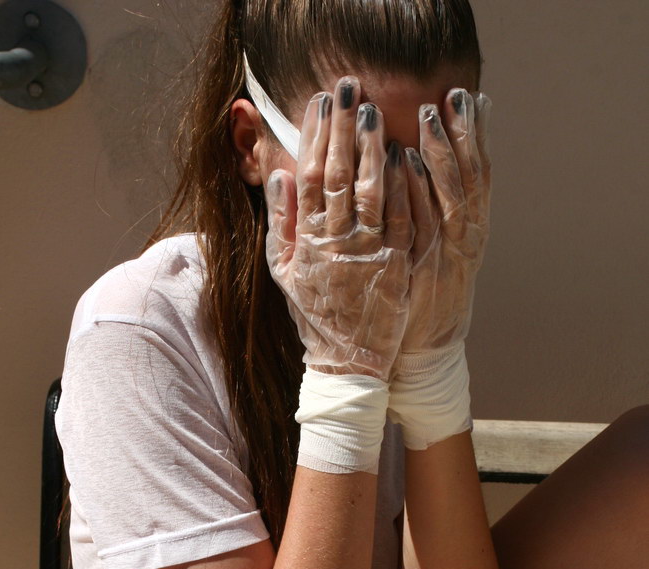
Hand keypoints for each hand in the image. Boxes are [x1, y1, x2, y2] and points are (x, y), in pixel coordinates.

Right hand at [265, 79, 414, 380]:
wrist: (348, 361)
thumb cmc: (314, 315)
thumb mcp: (283, 272)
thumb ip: (280, 223)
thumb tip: (280, 175)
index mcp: (306, 242)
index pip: (307, 178)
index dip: (313, 136)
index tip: (320, 102)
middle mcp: (336, 243)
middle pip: (337, 174)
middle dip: (343, 128)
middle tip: (349, 88)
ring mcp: (369, 253)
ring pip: (371, 191)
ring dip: (373, 148)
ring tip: (374, 111)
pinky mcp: (397, 265)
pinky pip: (401, 218)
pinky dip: (404, 185)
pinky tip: (406, 155)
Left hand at [399, 88, 491, 357]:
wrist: (416, 359)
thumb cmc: (418, 307)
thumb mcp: (434, 261)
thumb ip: (436, 221)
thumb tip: (427, 175)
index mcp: (469, 237)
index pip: (478, 178)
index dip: (476, 139)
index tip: (471, 100)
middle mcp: (463, 243)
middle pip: (471, 179)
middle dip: (463, 135)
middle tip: (454, 95)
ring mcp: (444, 257)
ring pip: (449, 197)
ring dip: (441, 152)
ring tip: (431, 114)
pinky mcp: (420, 272)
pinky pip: (418, 224)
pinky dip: (414, 192)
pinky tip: (406, 162)